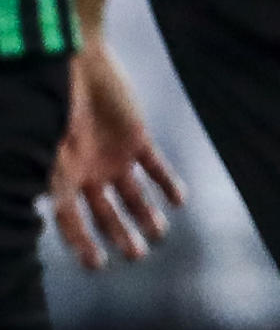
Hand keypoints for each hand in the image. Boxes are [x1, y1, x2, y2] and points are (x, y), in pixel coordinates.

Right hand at [50, 38, 184, 269]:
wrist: (77, 63)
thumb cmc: (55, 104)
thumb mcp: (50, 147)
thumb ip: (54, 180)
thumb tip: (50, 209)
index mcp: (61, 178)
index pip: (71, 220)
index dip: (82, 244)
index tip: (97, 265)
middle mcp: (88, 173)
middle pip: (106, 213)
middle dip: (120, 235)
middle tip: (137, 256)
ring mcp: (113, 155)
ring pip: (133, 194)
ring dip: (146, 214)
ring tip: (159, 234)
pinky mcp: (136, 137)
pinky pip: (155, 165)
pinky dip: (167, 182)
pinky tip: (179, 200)